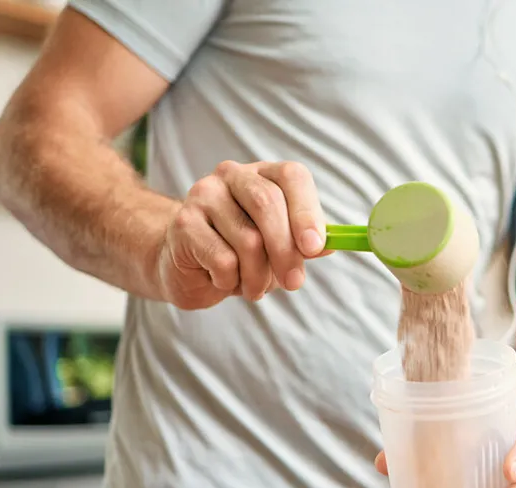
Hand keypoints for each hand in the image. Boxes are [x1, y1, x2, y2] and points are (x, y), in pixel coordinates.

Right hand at [156, 160, 327, 309]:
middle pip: (268, 204)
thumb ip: (305, 243)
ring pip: (248, 240)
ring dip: (258, 276)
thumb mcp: (280, 247)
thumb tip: (332, 245)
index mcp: (264, 173)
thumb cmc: (240, 252)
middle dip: (286, 252)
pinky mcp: (184, 222)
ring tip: (254, 287)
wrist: (188, 266)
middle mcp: (232, 175)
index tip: (315, 247)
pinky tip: (225, 280)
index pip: (292, 177)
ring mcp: (204, 194)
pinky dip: (231, 280)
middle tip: (294, 283)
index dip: (307, 212)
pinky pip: (222, 259)